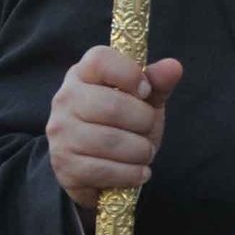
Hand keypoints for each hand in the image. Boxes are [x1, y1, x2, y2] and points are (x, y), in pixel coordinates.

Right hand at [45, 46, 182, 210]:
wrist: (98, 167)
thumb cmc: (123, 124)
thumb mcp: (144, 100)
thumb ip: (158, 83)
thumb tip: (174, 67)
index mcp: (83, 74)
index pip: (100, 60)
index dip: (130, 74)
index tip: (145, 91)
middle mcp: (65, 100)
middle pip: (111, 106)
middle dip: (144, 121)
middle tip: (147, 129)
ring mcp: (61, 134)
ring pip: (111, 141)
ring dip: (140, 151)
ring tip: (144, 152)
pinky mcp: (64, 167)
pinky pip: (105, 170)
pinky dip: (132, 174)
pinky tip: (138, 172)